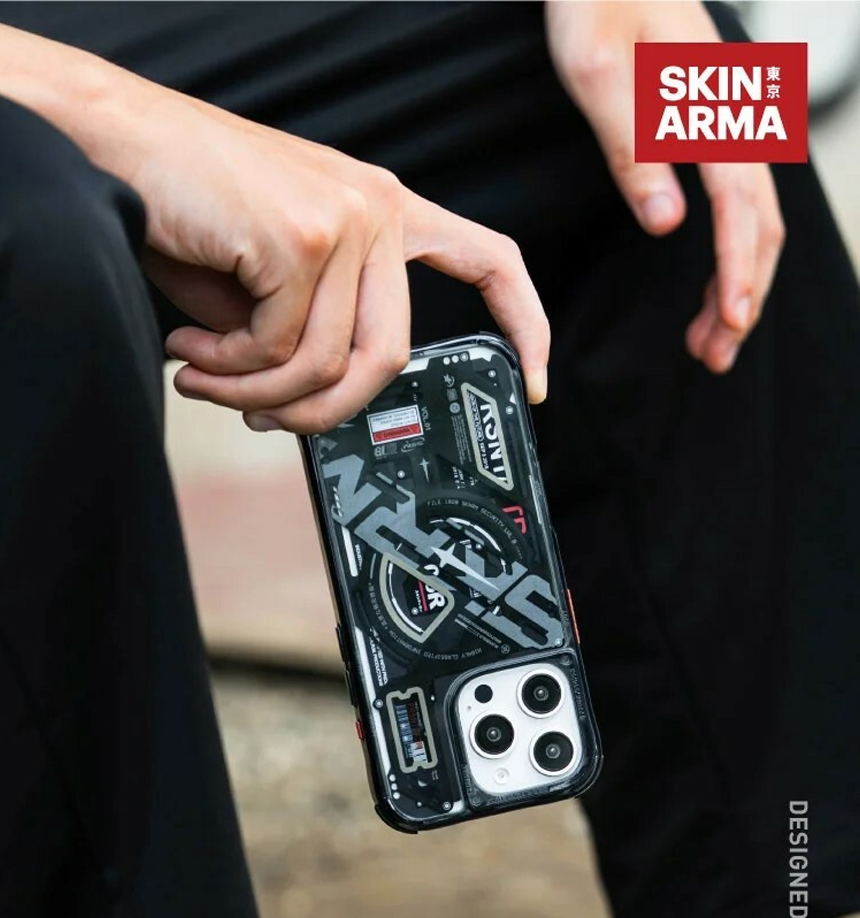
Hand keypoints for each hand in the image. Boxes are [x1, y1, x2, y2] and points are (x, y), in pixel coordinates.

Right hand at [106, 89, 548, 433]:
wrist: (112, 143)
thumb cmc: (185, 204)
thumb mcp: (267, 280)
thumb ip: (310, 331)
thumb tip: (316, 405)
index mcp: (381, 210)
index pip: (488, 259)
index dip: (525, 323)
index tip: (533, 377)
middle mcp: (377, 208)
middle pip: (391, 356)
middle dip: (323, 411)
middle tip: (266, 419)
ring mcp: (347, 218)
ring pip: (329, 362)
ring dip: (257, 393)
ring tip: (205, 377)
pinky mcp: (304, 236)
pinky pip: (281, 349)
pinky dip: (231, 368)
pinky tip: (193, 348)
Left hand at [545, 0, 784, 372]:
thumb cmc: (598, 1)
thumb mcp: (599, 74)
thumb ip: (635, 151)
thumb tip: (668, 223)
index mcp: (711, 109)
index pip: (739, 207)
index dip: (738, 270)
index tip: (731, 320)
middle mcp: (733, 119)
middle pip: (761, 223)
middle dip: (743, 295)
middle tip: (716, 355)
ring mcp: (727, 124)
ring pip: (753, 218)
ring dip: (738, 281)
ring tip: (710, 338)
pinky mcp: (711, 128)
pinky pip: (737, 201)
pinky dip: (731, 250)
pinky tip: (714, 281)